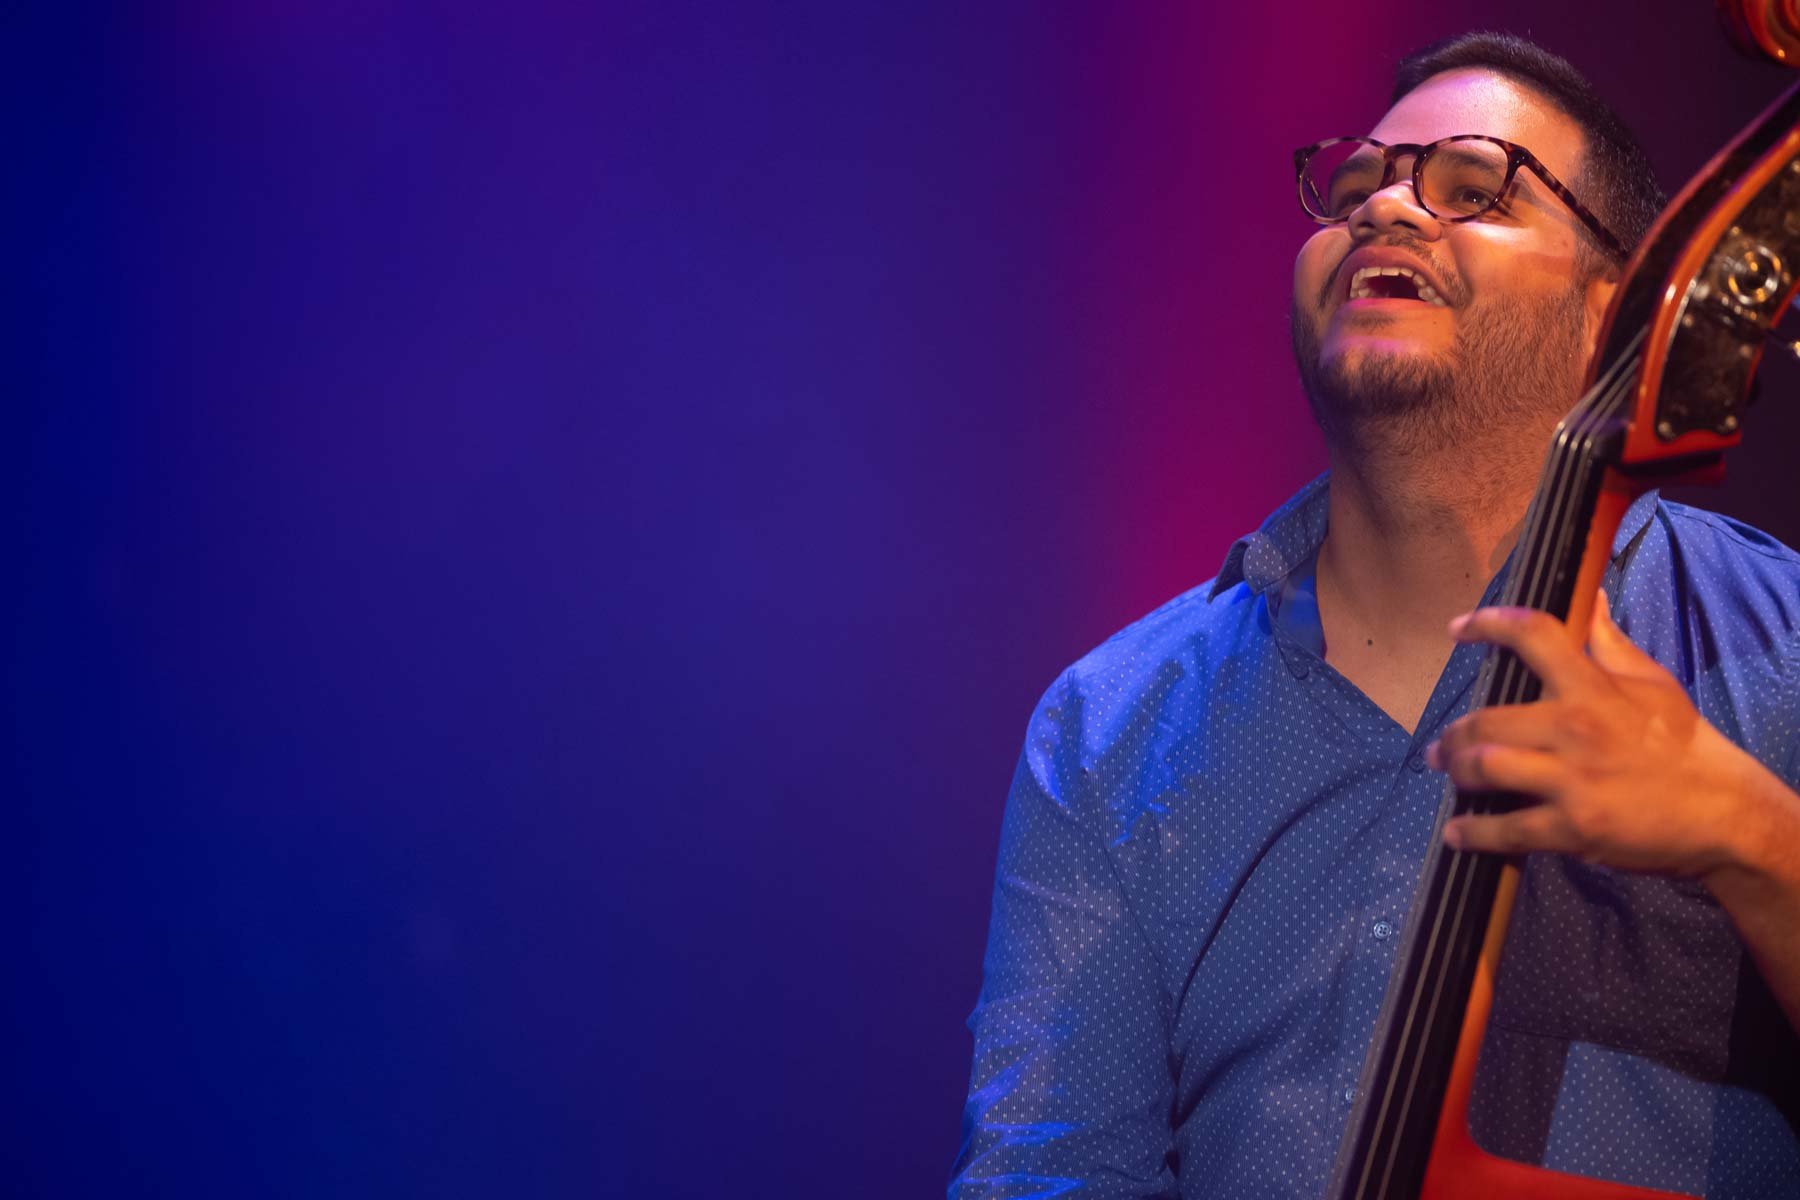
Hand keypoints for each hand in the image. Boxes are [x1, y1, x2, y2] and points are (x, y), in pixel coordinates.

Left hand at [1426, 593, 1762, 881]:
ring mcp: (1571, 780)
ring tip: (1448, 773)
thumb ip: (1609, 643)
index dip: (1488, 624)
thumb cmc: (1683, 744)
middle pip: (1486, 721)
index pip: (1532, 636)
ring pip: (1486, 769)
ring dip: (1456, 772)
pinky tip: (1457, 832)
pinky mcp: (1572, 828)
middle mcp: (1574, 728)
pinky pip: (1507, 829)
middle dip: (1454, 734)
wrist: (1723, 812)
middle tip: (1441, 744)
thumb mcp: (1652, 683)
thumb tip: (1589, 599)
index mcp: (1592, 687)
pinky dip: (1474, 831)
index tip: (1457, 630)